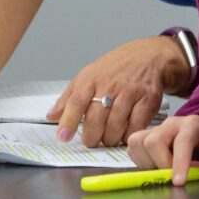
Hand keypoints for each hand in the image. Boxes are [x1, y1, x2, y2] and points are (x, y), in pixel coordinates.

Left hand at [46, 37, 186, 147]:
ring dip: (109, 139)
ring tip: (107, 139)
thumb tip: (51, 116)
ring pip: (115, 126)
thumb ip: (68, 97)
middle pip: (96, 118)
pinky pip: (136, 126)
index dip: (68, 121)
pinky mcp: (148, 100)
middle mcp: (110, 85)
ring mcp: (130, 92)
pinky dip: (128, 136)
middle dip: (91, 137)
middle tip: (90, 141)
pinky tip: (124, 135)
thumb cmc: (114, 69)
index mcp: (91, 79)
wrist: (147, 56)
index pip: (76, 102)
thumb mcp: (87, 76)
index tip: (63, 137)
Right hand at [127, 114, 198, 184]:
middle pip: (153, 141)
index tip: (178, 182)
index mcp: (192, 124)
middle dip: (160, 164)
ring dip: (147, 162)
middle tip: (173, 178)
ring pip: (137, 142)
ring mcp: (156, 129)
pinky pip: (133, 147)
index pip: (181, 142)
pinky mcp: (146, 135)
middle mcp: (171, 124)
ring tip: (163, 171)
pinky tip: (155, 166)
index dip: (179, 163)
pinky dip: (140, 160)